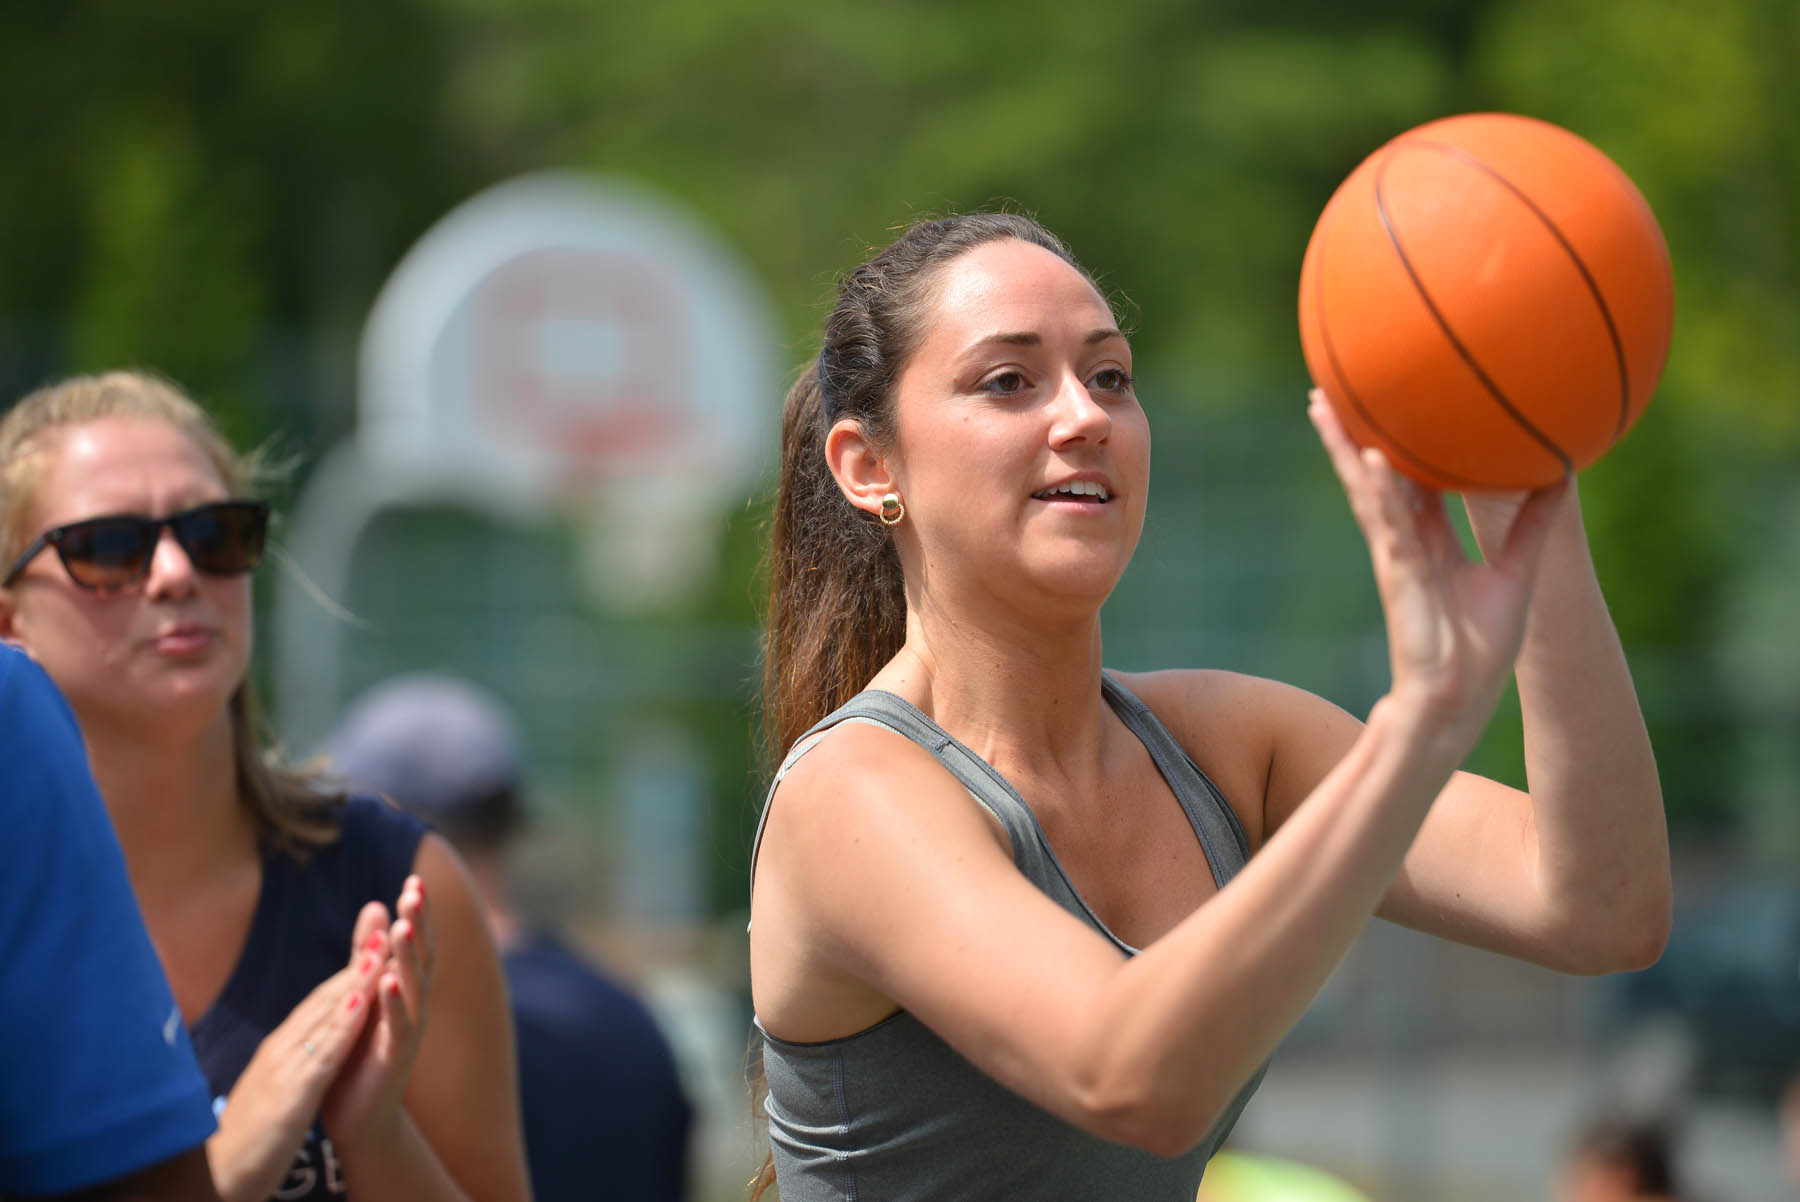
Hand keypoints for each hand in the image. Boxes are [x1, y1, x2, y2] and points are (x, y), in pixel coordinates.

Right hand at [206, 908, 386, 1201]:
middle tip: (385, 922)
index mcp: (282, 1049)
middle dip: (358, 961)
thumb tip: (317, 1033)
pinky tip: (361, 1005)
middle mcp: (281, 1050)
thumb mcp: (281, 1088)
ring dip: (354, 981)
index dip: (351, 968)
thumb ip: (297, 1059)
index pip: (322, 1001)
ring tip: (380, 947)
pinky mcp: (289, 1098)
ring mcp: (283, 1071)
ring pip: (324, 1019)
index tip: (378, 936)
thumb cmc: (250, 1137)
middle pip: (325, 998)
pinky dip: (341, 1028)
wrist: (216, 1182)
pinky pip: (320, 1058)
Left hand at [321, 874, 433, 1150]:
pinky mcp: (395, 1058)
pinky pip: (399, 1026)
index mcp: (406, 989)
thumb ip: (370, 953)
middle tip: (415, 889)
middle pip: (422, 956)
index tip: (414, 878)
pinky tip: (387, 981)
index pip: (417, 942)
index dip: (418, 912)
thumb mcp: (363, 993)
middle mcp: (415, 1005)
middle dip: (420, 922)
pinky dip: (395, 1003)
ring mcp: (408, 1031)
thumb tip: (378, 903)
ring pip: (414, 986)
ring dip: (410, 955)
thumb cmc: (361, 1052)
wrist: (360, 1118)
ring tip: (404, 925)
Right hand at [1308, 391, 1566, 742]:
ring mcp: (1396, 554)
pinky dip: (1378, 491)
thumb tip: (1563, 473)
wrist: (1459, 697)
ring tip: (1324, 408)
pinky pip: (1387, 524)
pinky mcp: (1400, 572)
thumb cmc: (1481, 647)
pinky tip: (1368, 459)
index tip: (1384, 408)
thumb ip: (1533, 525)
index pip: (1407, 482)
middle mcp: (1404, 541)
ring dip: (1343, 449)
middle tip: (1326, 393)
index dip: (1394, 445)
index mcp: (1428, 541)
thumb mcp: (1519, 572)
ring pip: (1365, 491)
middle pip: (1370, 477)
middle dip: (1347, 436)